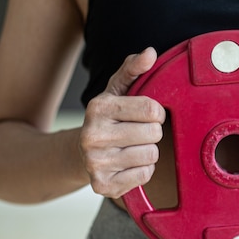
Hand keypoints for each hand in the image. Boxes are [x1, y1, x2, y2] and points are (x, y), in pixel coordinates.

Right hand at [79, 48, 165, 197]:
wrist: (82, 153)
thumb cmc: (109, 118)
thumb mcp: (117, 90)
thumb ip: (134, 69)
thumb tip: (150, 53)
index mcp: (98, 107)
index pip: (152, 110)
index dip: (156, 113)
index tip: (145, 115)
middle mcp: (92, 135)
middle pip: (154, 134)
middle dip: (152, 133)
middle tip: (137, 133)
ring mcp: (96, 163)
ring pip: (151, 155)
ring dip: (148, 152)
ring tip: (132, 147)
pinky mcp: (103, 185)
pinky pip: (144, 175)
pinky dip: (142, 170)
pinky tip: (129, 163)